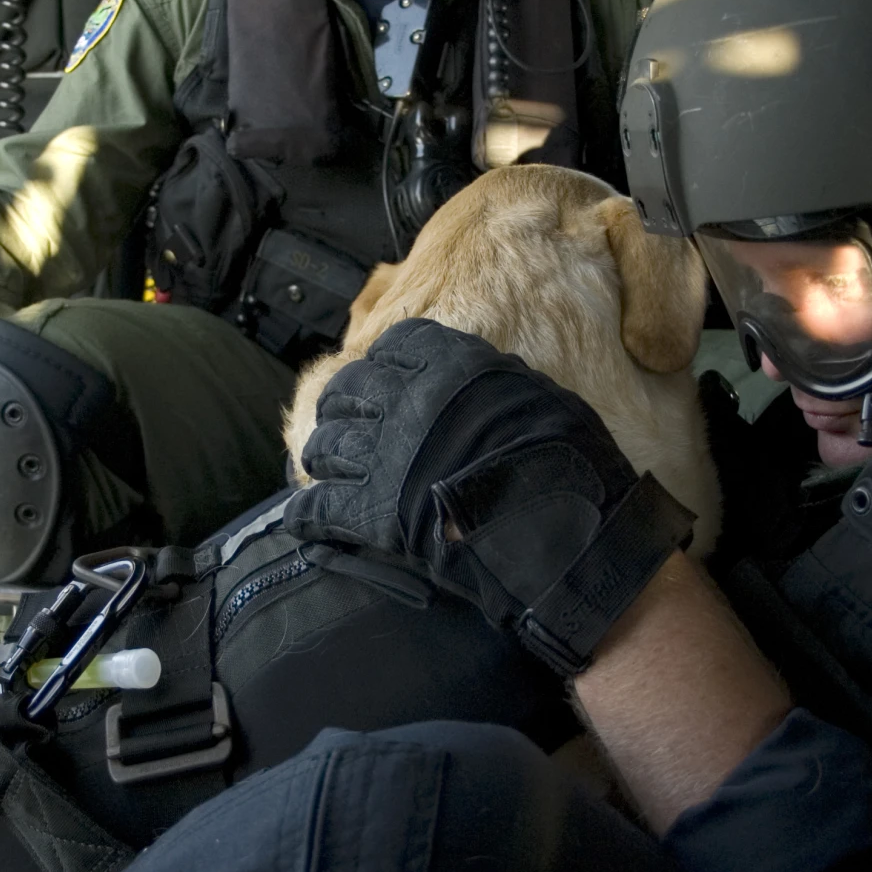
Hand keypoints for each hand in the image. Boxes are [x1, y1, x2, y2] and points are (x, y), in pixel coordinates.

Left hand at [284, 318, 693, 674]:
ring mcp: (384, 455)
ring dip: (321, 459)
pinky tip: (304, 522)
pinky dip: (306, 517)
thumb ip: (496, 383)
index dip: (387, 362)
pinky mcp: (370, 511)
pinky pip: (317, 508)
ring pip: (323, 445)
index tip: (384, 377)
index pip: (398, 344)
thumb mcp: (541, 396)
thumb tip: (482, 381)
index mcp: (452, 365)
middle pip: (347, 389)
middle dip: (340, 407)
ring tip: (323, 471)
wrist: (560, 527)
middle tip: (342, 425)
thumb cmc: (567, 462)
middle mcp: (408, 400)